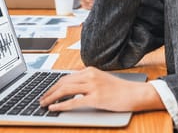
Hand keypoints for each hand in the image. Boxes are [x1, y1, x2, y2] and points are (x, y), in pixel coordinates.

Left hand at [39, 67, 163, 111]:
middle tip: (41, 99)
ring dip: (51, 97)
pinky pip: (74, 101)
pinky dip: (61, 104)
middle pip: (63, 82)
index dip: (54, 85)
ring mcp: (93, 86)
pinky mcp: (96, 98)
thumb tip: (71, 88)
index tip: (46, 91)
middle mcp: (90, 75)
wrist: (135, 93)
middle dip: (49, 91)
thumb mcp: (101, 80)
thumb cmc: (120, 89)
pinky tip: (54, 108)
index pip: (66, 76)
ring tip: (44, 104)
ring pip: (65, 90)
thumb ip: (87, 81)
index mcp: (90, 70)